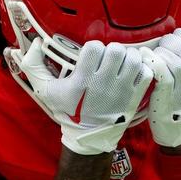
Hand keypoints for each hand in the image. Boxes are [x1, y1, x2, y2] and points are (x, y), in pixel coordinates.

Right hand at [7, 39, 153, 154]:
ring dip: (128, 58)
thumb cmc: (67, 110)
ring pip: (134, 59)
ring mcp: (122, 90)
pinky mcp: (135, 97)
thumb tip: (36, 43)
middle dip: (111, 51)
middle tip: (107, 60)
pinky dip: (141, 70)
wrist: (88, 136)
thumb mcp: (45, 90)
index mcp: (83, 80)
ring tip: (121, 65)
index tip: (90, 58)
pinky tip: (132, 74)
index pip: (95, 47)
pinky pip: (147, 73)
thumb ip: (33, 66)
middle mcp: (104, 84)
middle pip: (116, 50)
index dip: (93, 49)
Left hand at [143, 26, 180, 149]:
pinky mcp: (169, 96)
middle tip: (159, 48)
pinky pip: (165, 74)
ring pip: (177, 59)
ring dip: (161, 53)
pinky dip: (154, 64)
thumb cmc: (176, 96)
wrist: (176, 129)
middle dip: (170, 42)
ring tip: (152, 57)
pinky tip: (145, 60)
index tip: (170, 39)